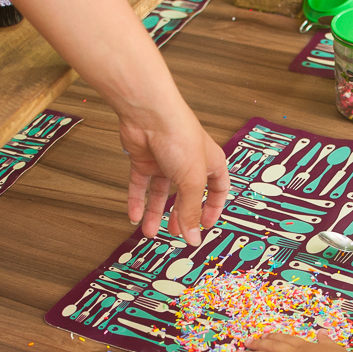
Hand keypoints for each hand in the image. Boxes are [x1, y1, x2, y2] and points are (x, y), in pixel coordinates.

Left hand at [118, 102, 229, 245]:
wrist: (149, 114)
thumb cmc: (179, 136)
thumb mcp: (192, 181)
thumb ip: (191, 211)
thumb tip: (193, 237)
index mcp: (210, 163)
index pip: (217, 190)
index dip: (212, 208)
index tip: (204, 226)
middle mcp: (188, 162)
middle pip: (186, 195)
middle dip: (180, 215)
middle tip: (174, 232)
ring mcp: (165, 161)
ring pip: (161, 193)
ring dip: (155, 213)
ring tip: (150, 231)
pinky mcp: (144, 159)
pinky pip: (140, 185)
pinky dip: (137, 201)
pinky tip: (135, 216)